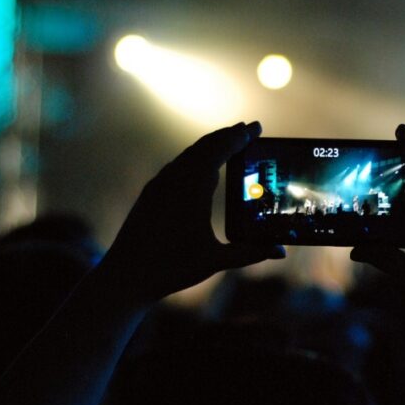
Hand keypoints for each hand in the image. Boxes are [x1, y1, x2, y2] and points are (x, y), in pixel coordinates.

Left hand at [99, 121, 284, 303]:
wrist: (124, 276)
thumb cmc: (170, 268)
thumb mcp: (215, 261)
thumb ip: (250, 254)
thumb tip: (280, 251)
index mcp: (192, 189)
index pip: (220, 151)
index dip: (240, 138)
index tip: (256, 127)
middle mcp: (174, 180)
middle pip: (205, 146)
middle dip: (228, 136)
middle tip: (248, 129)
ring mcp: (160, 184)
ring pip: (189, 154)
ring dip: (211, 145)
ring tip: (229, 142)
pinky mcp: (151, 193)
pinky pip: (177, 165)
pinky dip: (195, 157)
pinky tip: (200, 166)